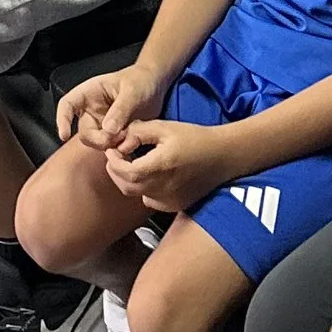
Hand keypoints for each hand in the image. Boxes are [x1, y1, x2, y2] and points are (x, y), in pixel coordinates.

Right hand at [60, 60, 163, 147]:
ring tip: (128, 135)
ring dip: (110, 145)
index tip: (64, 135)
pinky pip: (111, 146)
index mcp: (90, 92)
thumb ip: (120, 110)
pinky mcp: (115, 134)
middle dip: (98, 139)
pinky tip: (131, 142)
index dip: (62, 119)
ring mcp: (103, 123)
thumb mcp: (132, 92)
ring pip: (97, 142)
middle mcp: (93, 109)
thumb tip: (108, 130)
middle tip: (117, 137)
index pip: (68, 104)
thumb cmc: (140, 80)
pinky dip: (119, 149)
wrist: (155, 87)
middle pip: (84, 131)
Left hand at [106, 112, 236, 210]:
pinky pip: (150, 200)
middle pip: (127, 186)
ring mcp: (170, 200)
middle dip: (116, 170)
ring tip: (130, 162)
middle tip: (115, 155)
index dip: (114, 162)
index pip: (127, 172)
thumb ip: (138, 132)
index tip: (111, 149)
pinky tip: (147, 174)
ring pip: (137, 194)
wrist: (221, 156)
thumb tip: (119, 143)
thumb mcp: (163, 126)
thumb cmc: (193, 138)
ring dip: (127, 180)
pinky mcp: (175, 205)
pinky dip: (142, 189)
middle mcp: (165, 187)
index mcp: (162, 166)